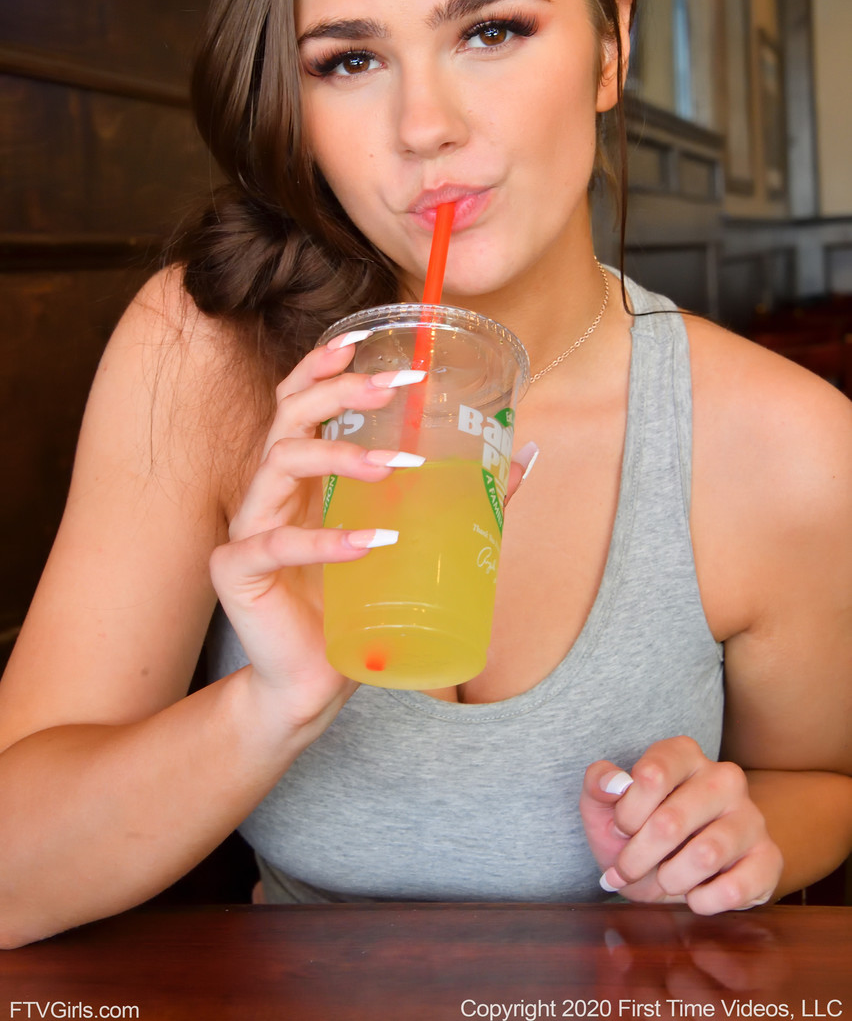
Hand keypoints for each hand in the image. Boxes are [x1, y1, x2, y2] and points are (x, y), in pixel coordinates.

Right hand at [209, 335, 423, 730]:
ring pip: (278, 464)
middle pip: (289, 415)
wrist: (312, 681)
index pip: (301, 400)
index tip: (365, 339)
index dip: (324, 364)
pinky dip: (324, 541)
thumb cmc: (353, 606)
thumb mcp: (410, 541)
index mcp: (304, 475)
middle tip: (390, 387)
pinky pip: (274, 545)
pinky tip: (370, 543)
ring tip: (393, 466)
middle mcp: (271, 490)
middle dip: (337, 391)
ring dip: (339, 455)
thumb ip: (459, 498)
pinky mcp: (238, 570)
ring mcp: (249, 527)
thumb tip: (523, 456)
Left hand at [580, 736, 783, 913]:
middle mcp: (724, 777)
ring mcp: (752, 817)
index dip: (627, 814)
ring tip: (665, 878)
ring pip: (705, 855)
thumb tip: (613, 784)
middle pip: (671, 821)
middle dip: (638, 857)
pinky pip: (735, 888)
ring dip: (671, 879)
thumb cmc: (640, 833)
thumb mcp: (605, 809)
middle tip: (628, 869)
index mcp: (684, 754)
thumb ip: (598, 785)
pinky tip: (694, 895)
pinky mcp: (769, 858)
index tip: (621, 829)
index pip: (651, 775)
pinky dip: (703, 901)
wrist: (677, 872)